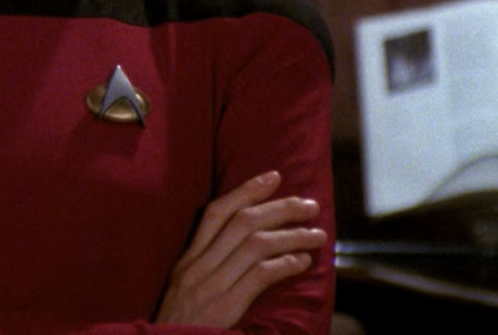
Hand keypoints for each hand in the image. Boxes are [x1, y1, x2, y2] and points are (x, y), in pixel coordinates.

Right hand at [154, 171, 326, 328]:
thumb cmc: (180, 325)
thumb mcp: (185, 288)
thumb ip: (207, 266)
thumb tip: (246, 244)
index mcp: (187, 259)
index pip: (216, 212)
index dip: (246, 190)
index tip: (274, 177)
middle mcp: (197, 266)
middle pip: (242, 223)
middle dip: (280, 208)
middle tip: (309, 204)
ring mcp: (210, 286)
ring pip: (256, 245)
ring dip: (292, 236)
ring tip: (317, 235)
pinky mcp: (224, 307)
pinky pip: (259, 276)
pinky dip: (285, 264)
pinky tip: (303, 261)